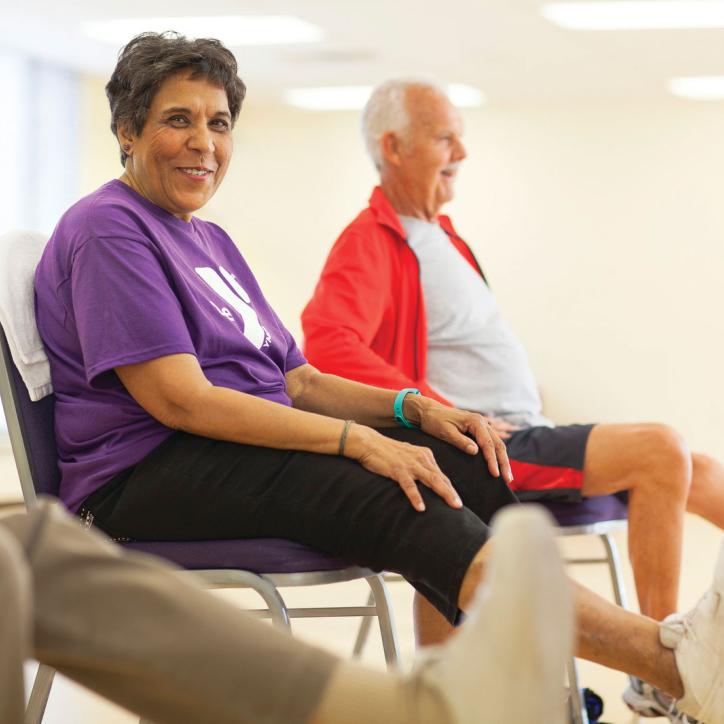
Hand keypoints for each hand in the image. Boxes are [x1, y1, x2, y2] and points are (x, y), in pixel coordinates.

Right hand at [345, 426, 462, 511]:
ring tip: (453, 506)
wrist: (369, 442)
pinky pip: (409, 485)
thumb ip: (419, 466)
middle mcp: (421, 458)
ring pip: (432, 480)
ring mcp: (410, 464)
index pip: (441, 474)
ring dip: (444, 493)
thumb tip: (429, 479)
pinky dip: (416, 497)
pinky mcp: (397, 470)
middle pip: (440, 478)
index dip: (450, 487)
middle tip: (460, 506)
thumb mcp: (408, 455)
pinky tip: (421, 507)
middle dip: (452, 492)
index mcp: (425, 455)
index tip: (457, 501)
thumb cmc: (387, 451)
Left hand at [408, 399, 513, 484]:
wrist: (429, 411)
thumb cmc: (435, 421)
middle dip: (503, 462)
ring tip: (507, 477)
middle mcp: (482, 422)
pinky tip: (498, 465)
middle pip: (497, 444)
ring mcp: (481, 425)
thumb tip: (475, 451)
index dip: (492, 460)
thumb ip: (460, 441)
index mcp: (475, 421)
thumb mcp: (445, 432)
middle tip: (507, 479)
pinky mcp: (478, 430)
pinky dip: (496, 454)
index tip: (495, 474)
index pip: (487, 444)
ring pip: (497, 443)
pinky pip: (491, 442)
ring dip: (503, 460)